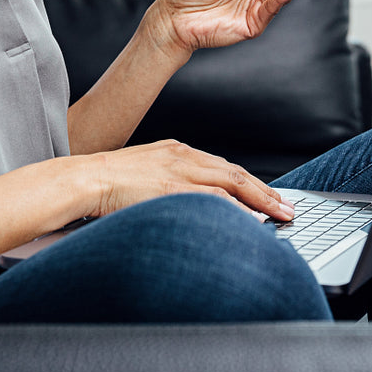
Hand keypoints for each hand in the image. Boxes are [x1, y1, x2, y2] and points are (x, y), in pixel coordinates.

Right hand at [83, 140, 296, 221]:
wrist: (84, 178)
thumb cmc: (106, 181)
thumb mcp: (144, 174)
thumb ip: (167, 182)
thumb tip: (185, 201)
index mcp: (177, 151)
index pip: (223, 168)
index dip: (250, 184)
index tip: (268, 198)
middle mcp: (183, 156)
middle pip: (235, 174)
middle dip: (265, 192)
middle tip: (287, 208)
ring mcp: (179, 171)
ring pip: (231, 183)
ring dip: (260, 201)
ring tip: (280, 216)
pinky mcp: (172, 187)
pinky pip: (213, 198)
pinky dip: (237, 209)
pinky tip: (252, 220)